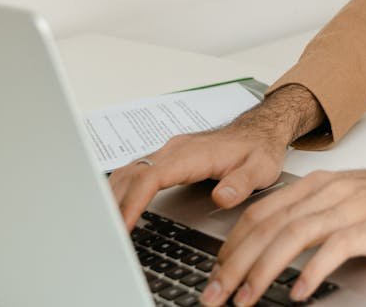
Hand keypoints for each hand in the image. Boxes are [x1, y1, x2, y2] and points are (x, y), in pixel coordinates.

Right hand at [108, 84, 323, 229]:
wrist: (260, 130)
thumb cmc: (259, 149)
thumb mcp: (261, 168)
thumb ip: (242, 183)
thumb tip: (222, 197)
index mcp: (193, 154)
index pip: (151, 177)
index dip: (133, 202)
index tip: (122, 225)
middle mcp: (175, 150)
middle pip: (132, 175)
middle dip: (113, 205)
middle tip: (105, 235)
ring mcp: (169, 153)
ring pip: (129, 172)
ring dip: (112, 197)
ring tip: (104, 227)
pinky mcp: (168, 158)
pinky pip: (136, 172)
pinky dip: (121, 191)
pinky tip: (116, 209)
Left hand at [199, 138, 365, 306]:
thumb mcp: (347, 196)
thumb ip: (313, 213)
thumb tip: (276, 245)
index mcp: (317, 184)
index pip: (259, 213)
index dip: (231, 246)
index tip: (216, 274)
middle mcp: (327, 192)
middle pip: (267, 227)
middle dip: (234, 264)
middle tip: (216, 294)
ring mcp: (349, 207)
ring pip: (291, 236)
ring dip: (261, 271)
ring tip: (246, 298)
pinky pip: (332, 249)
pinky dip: (310, 272)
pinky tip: (297, 292)